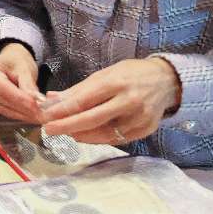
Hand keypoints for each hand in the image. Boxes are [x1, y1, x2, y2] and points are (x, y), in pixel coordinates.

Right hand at [0, 42, 41, 122]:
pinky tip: (30, 115)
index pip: (4, 89)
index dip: (20, 99)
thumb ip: (29, 85)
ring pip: (4, 110)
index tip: (36, 106)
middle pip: (3, 101)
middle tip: (42, 114)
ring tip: (39, 116)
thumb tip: (37, 101)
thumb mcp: (25, 69)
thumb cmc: (16, 61)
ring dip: (22, 115)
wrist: (11, 61)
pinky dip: (18, 114)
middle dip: (24, 109)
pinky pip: (3, 112)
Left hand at [42, 58, 180, 143]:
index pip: (84, 100)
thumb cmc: (131, 74)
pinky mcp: (144, 131)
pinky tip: (84, 136)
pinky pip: (116, 139)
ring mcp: (139, 118)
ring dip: (80, 135)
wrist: (168, 81)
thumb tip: (50, 99)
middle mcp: (129, 101)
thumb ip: (78, 90)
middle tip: (48, 130)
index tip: (45, 116)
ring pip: (103, 134)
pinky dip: (97, 139)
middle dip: (67, 126)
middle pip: (92, 119)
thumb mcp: (105, 74)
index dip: (62, 111)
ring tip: (65, 132)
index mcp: (116, 83)